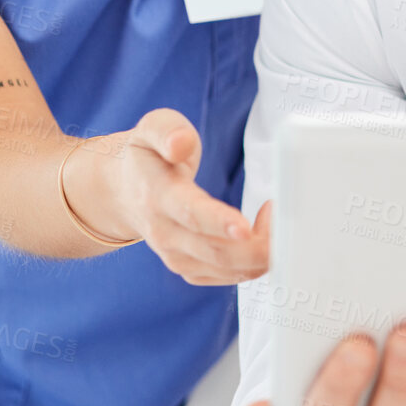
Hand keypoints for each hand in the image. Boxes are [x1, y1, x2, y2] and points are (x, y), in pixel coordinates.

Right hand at [66, 108, 270, 283]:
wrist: (123, 191)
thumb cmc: (148, 155)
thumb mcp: (152, 128)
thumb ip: (167, 131)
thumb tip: (180, 144)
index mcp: (158, 196)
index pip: (190, 214)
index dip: (219, 222)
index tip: (245, 226)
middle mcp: (164, 233)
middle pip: (215, 251)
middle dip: (257, 244)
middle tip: (282, 216)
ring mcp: (176, 255)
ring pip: (226, 269)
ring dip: (260, 252)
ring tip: (273, 217)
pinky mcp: (189, 267)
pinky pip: (227, 277)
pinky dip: (252, 263)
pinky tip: (260, 236)